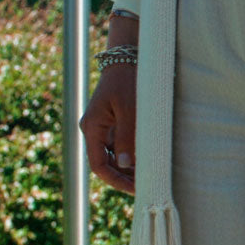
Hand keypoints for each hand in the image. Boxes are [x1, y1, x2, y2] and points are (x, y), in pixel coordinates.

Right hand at [79, 14, 138, 194]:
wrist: (129, 55)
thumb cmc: (130, 79)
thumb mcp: (130, 108)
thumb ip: (127, 136)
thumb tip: (124, 165)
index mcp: (92, 127)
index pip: (99, 166)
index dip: (117, 181)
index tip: (137, 189)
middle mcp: (95, 130)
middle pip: (107, 165)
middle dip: (126, 177)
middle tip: (149, 185)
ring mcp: (104, 127)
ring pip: (115, 158)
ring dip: (131, 169)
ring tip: (152, 175)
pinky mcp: (115, 123)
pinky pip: (121, 147)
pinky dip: (134, 157)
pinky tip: (150, 161)